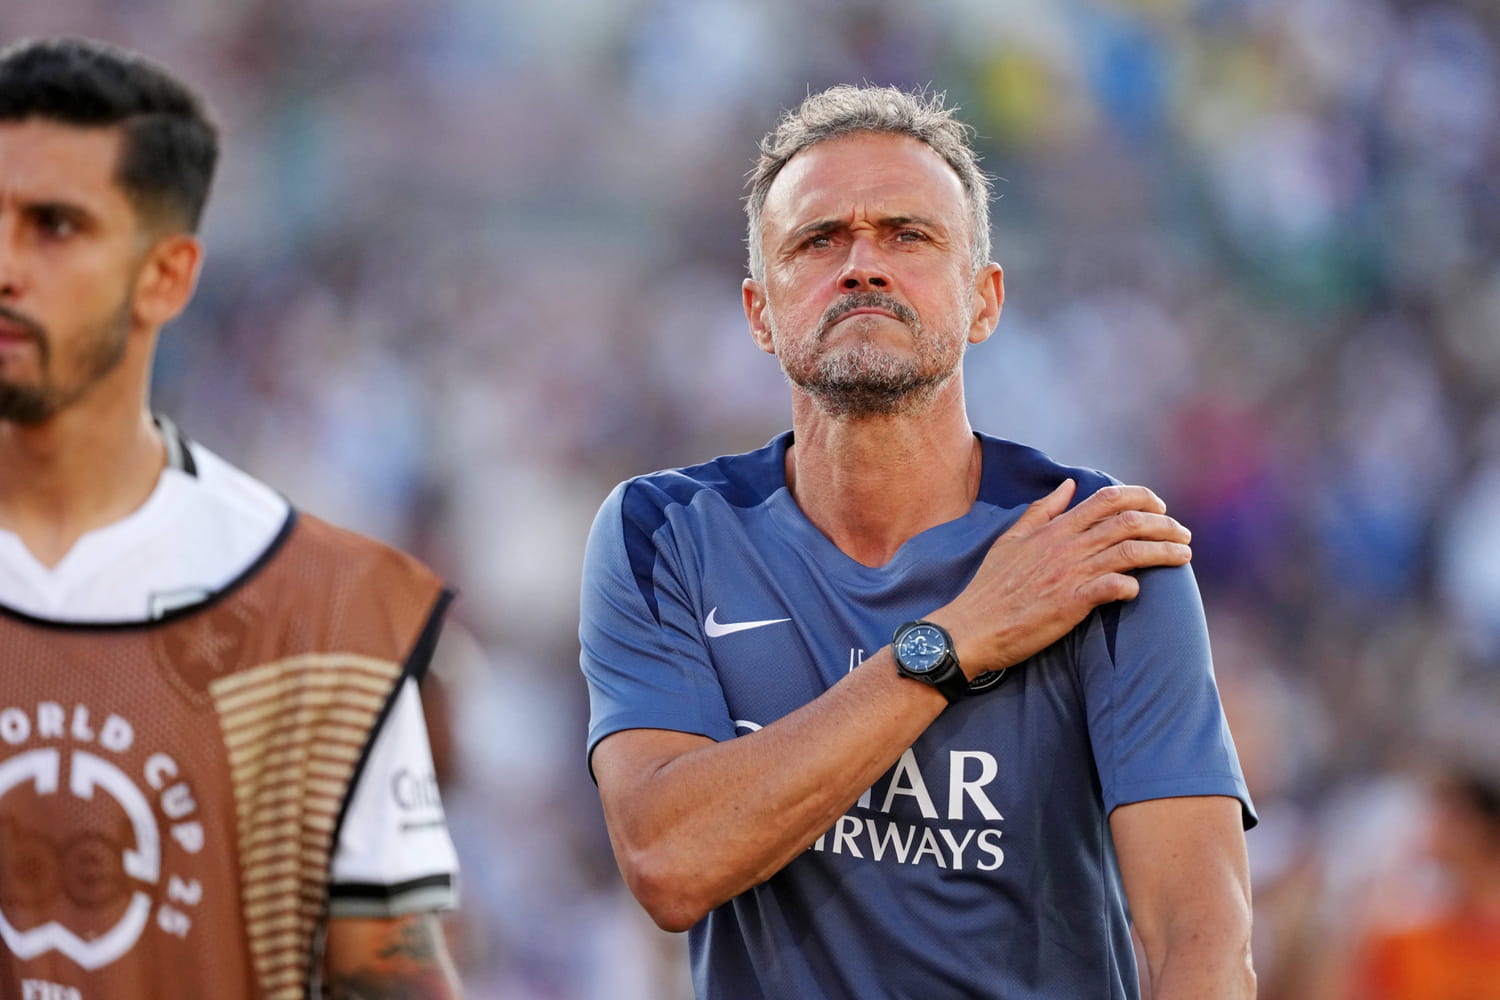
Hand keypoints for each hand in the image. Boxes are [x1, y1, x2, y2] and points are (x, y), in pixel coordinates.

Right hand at [929, 479, 1191, 675]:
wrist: (973, 627)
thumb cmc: (991, 586)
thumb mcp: (1011, 539)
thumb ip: (1042, 510)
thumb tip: (1068, 485)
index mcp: (1055, 529)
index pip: (1108, 500)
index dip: (1142, 498)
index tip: (1160, 509)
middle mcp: (1067, 547)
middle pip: (1129, 523)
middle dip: (1165, 525)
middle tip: (1183, 535)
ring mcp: (1070, 574)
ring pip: (1130, 553)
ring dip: (1164, 552)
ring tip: (1183, 557)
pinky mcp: (1071, 604)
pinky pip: (1113, 588)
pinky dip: (1132, 586)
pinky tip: (1139, 591)